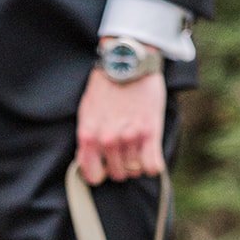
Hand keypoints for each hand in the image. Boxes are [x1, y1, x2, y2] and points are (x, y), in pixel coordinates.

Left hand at [75, 68, 166, 184]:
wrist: (129, 63)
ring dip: (137, 160)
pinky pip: (152, 167)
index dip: (100, 173)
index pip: (93, 176)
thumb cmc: (106, 86)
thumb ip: (87, 139)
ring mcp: (129, 138)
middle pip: (118, 174)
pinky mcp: (150, 132)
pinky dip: (153, 164)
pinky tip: (150, 152)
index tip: (105, 166)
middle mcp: (107, 140)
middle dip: (121, 165)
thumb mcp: (87, 112)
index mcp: (88, 136)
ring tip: (136, 142)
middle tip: (124, 147)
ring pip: (135, 170)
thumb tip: (87, 163)